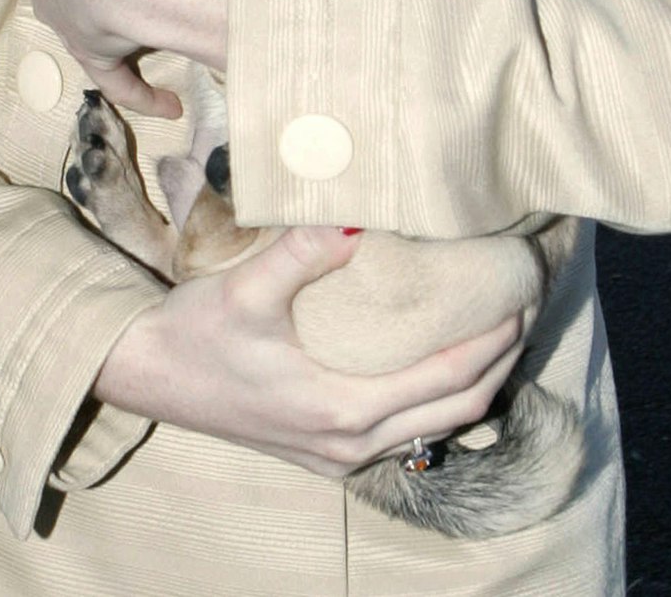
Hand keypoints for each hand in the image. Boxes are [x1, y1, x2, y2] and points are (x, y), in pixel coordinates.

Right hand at [92, 226, 524, 475]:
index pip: (449, 381)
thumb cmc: (194, 332)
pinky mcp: (323, 448)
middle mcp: (350, 443)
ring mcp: (337, 454)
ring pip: (435, 429)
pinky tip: (439, 360)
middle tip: (527, 307)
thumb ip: (301, 251)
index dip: (494, 340)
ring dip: (475, 384)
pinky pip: (404, 432)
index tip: (522, 296)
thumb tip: (356, 215)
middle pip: (457, 413)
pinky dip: (438, 399)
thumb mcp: (245, 288)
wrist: (144, 375)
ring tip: (498, 330)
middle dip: (501, 362)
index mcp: (343, 409)